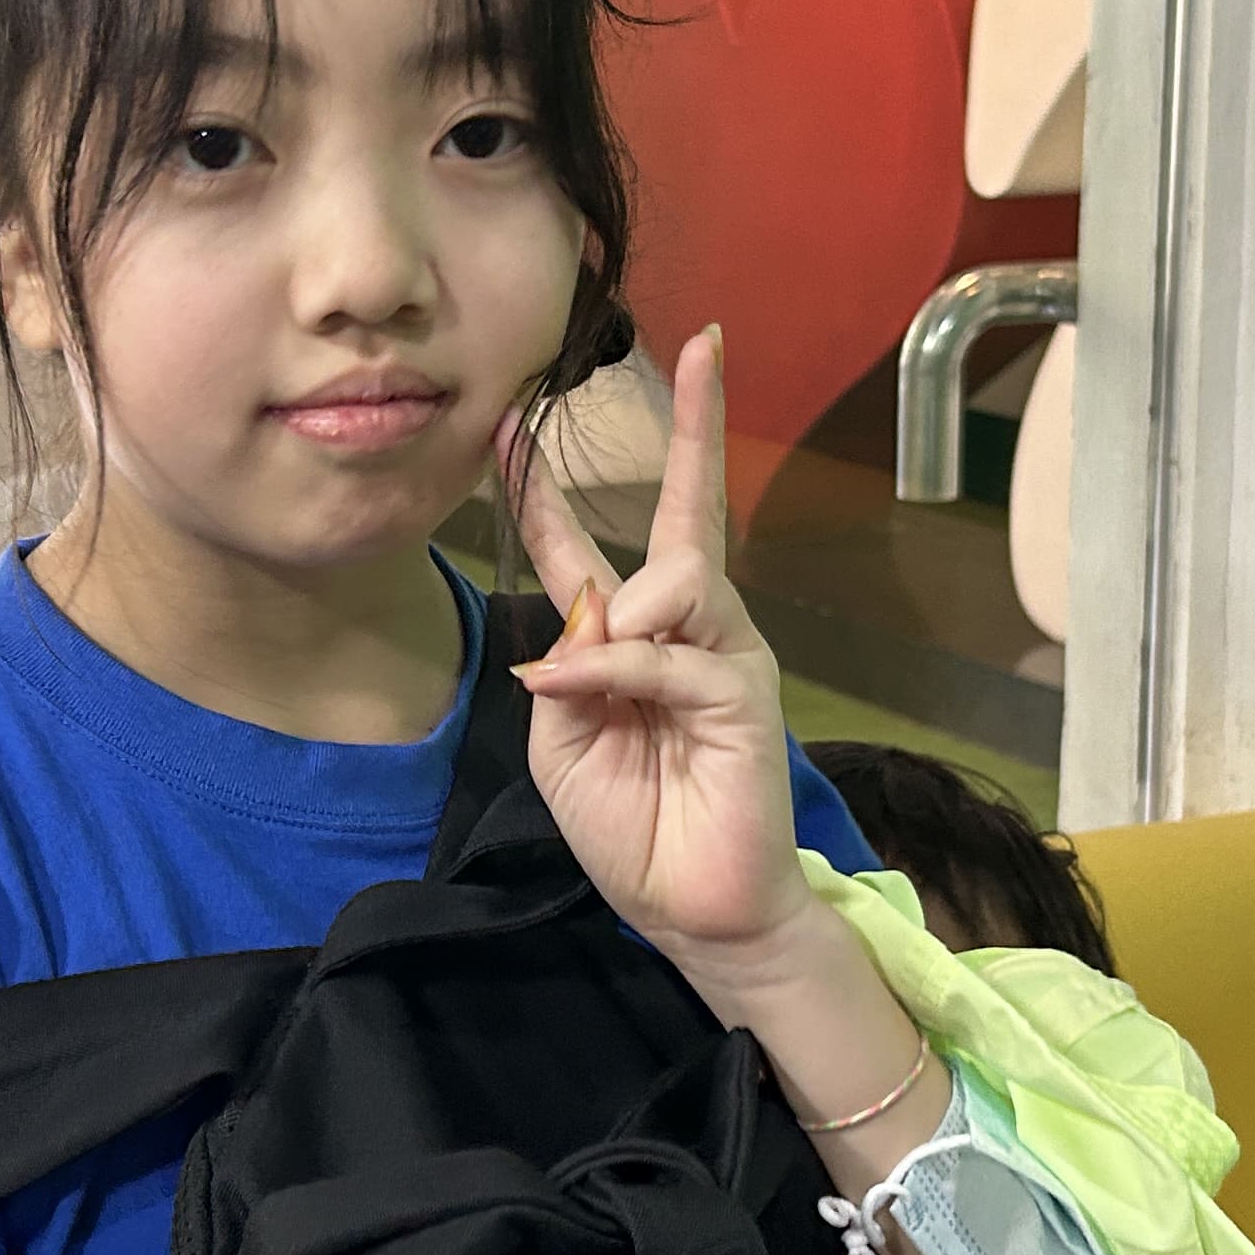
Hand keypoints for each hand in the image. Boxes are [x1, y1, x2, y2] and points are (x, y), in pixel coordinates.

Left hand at [499, 329, 815, 978]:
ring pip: (675, 579)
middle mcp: (681, 628)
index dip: (542, 485)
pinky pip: (670, 655)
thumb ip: (566, 672)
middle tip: (701, 346)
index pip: (582, 542)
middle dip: (695, 426)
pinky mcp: (744, 693)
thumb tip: (590, 614)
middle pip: (683, 512)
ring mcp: (721, 654)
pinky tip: (586, 687)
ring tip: (595, 666)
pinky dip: (620, 668)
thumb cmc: (629, 825)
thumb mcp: (562, 744)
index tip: (509, 418)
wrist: (691, 909)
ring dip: (622, 615)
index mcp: (623, 635)